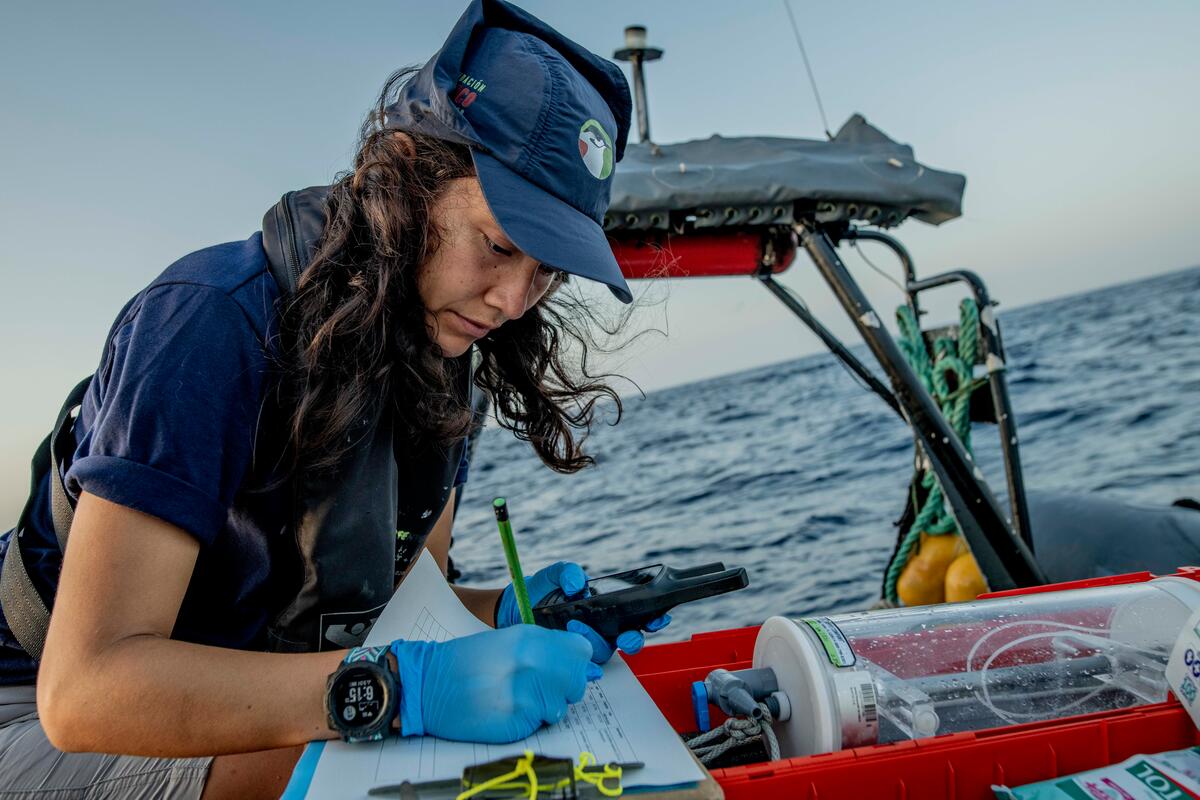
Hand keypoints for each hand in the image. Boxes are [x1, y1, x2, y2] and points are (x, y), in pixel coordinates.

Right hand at [390, 625, 599, 742]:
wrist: (427, 685)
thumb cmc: (467, 662)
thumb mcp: (509, 641)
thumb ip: (547, 650)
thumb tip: (585, 668)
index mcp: (530, 638)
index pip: (581, 651)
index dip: (576, 662)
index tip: (565, 668)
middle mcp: (531, 663)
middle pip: (577, 681)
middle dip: (564, 687)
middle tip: (541, 687)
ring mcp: (524, 693)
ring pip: (561, 707)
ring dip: (545, 707)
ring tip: (517, 697)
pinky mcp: (515, 720)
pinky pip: (539, 724)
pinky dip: (528, 721)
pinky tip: (506, 710)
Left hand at [496, 561, 671, 662]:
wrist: (514, 608)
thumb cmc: (540, 590)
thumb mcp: (555, 574)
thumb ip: (569, 572)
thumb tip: (577, 586)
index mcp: (607, 607)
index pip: (639, 615)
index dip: (654, 618)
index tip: (658, 617)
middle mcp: (603, 629)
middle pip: (630, 640)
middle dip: (634, 640)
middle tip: (624, 635)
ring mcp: (588, 645)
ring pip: (605, 652)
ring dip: (596, 640)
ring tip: (575, 625)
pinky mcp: (572, 658)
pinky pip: (585, 667)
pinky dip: (583, 660)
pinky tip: (574, 649)